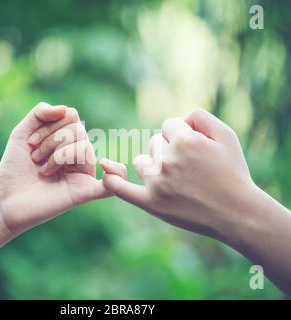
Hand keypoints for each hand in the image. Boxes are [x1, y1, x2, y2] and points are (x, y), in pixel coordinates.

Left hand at [0, 102, 107, 235]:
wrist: (5, 200)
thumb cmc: (14, 168)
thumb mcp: (22, 133)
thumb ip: (40, 113)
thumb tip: (66, 109)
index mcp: (66, 140)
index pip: (72, 116)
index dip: (52, 123)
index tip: (30, 141)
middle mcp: (78, 155)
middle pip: (79, 130)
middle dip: (52, 140)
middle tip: (35, 158)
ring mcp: (83, 173)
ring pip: (84, 147)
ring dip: (57, 155)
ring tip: (42, 171)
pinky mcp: (84, 192)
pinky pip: (110, 186)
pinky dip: (116, 175)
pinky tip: (107, 168)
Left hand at [101, 109, 257, 240]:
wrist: (237, 214)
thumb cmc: (233, 174)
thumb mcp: (227, 136)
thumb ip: (201, 117)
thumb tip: (180, 118)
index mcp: (184, 141)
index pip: (168, 125)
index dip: (180, 134)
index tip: (193, 149)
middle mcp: (167, 159)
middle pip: (154, 142)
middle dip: (168, 149)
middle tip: (189, 168)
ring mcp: (156, 182)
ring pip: (142, 162)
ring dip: (154, 165)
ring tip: (176, 180)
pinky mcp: (150, 202)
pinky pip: (121, 188)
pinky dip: (112, 181)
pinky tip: (106, 173)